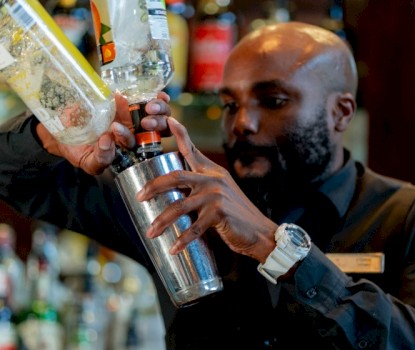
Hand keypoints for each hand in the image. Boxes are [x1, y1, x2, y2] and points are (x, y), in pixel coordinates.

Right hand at [36, 92, 171, 174]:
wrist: (64, 128)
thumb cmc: (78, 149)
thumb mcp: (88, 160)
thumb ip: (100, 159)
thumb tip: (108, 142)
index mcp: (132, 146)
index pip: (148, 145)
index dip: (146, 140)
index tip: (126, 130)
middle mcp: (137, 130)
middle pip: (160, 128)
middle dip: (158, 123)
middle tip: (146, 122)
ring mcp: (135, 112)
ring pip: (159, 112)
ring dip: (159, 109)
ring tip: (149, 106)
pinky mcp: (128, 97)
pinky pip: (150, 95)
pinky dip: (157, 96)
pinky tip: (158, 94)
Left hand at [136, 117, 277, 262]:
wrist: (259, 232)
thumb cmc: (236, 216)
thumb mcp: (221, 194)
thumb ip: (201, 188)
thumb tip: (173, 192)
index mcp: (212, 173)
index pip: (192, 150)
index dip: (180, 134)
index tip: (167, 120)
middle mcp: (213, 180)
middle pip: (176, 177)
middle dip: (153, 186)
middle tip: (139, 197)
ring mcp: (216, 196)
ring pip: (179, 206)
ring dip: (162, 221)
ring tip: (150, 233)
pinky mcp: (220, 214)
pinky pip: (193, 228)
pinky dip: (182, 240)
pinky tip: (173, 249)